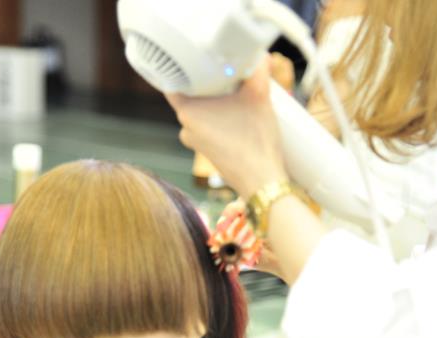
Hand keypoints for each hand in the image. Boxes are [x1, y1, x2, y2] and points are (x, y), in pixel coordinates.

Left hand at [166, 57, 287, 197]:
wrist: (262, 181)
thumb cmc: (255, 142)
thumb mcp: (260, 98)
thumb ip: (259, 72)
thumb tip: (262, 56)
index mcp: (187, 111)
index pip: (173, 80)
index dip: (183, 66)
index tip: (196, 56)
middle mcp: (186, 126)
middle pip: (191, 93)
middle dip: (208, 82)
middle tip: (227, 70)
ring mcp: (195, 141)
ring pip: (202, 110)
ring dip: (216, 101)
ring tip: (237, 92)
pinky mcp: (208, 151)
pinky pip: (209, 126)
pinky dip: (220, 117)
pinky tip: (239, 114)